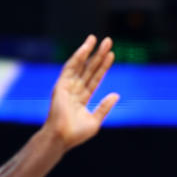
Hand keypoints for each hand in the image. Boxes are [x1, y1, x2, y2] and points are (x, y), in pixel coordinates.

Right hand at [44, 35, 119, 149]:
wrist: (62, 137)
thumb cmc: (76, 134)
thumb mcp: (95, 120)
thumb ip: (104, 107)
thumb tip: (116, 95)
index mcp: (82, 98)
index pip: (95, 78)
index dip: (103, 66)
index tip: (112, 54)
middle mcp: (75, 90)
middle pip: (89, 69)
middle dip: (99, 55)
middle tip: (108, 41)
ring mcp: (67, 87)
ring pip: (80, 66)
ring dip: (88, 52)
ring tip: (96, 39)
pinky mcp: (61, 85)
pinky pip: (70, 69)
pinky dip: (77, 58)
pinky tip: (84, 49)